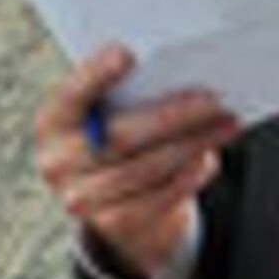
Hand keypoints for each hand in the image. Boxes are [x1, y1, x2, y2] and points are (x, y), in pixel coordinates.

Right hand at [29, 45, 236, 278]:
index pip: (71, 95)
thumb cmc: (117, 135)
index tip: (127, 54)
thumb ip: (129, 94)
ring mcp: (80, 197)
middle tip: (212, 98)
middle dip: (172, 115)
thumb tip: (183, 74)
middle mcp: (57, 161)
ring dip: (193, 144)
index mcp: (52, 121)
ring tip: (226, 124)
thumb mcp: (108, 113)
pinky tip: (208, 156)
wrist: (114, 204)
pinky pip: (157, 197)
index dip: (95, 75)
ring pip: (146, 168)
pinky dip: (187, 176)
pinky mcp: (110, 224)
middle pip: (120, 136)